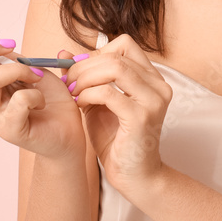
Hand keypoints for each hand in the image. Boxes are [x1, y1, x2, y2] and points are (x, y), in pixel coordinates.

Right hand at [0, 1, 84, 160]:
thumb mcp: (28, 68)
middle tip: (13, 44)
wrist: (68, 133)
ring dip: (18, 70)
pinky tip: (41, 99)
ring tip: (36, 75)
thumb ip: (11, 54)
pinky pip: (18, 102)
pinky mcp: (11, 131)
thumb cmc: (48, 100)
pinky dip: (34, 94)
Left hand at [63, 33, 172, 198]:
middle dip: (85, 66)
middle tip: (68, 83)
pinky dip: (88, 94)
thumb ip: (85, 78)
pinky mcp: (141, 117)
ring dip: (86, 78)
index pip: (125, 45)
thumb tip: (63, 53)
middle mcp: (158, 85)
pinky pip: (108, 92)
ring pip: (114, 67)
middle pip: (117, 54)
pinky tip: (80, 105)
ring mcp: (153, 100)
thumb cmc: (116, 140)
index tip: (78, 72)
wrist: (133, 176)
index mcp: (152, 79)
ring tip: (73, 94)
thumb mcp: (98, 102)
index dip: (96, 53)